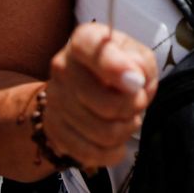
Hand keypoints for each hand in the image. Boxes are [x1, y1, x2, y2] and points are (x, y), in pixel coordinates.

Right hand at [42, 22, 158, 169]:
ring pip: (102, 132)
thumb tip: (133, 81)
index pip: (91, 50)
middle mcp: (62, 67)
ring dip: (125, 130)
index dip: (115, 69)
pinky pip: (89, 153)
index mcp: (83, 41)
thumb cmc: (121, 68)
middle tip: (138, 103)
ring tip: (128, 119)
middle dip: (133, 108)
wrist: (87, 87)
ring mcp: (55, 99)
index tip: (137, 83)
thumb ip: (140, 64)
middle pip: (106, 104)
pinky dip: (111, 152)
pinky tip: (117, 143)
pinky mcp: (54, 128)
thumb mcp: (138, 56)